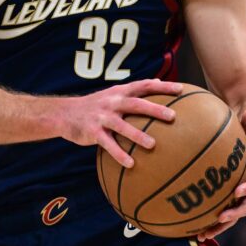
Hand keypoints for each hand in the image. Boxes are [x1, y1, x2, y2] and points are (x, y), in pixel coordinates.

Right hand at [60, 79, 182, 167]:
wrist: (64, 113)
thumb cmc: (95, 105)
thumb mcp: (112, 93)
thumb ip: (133, 90)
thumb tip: (157, 82)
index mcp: (120, 92)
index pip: (144, 85)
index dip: (162, 86)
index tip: (181, 89)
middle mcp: (112, 102)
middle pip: (136, 104)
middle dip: (154, 109)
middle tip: (172, 116)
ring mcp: (102, 117)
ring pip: (122, 125)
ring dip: (137, 135)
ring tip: (153, 145)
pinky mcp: (93, 131)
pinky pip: (107, 144)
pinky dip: (119, 154)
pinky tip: (131, 164)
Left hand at [197, 109, 245, 239]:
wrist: (243, 150)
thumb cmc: (244, 137)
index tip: (237, 192)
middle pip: (244, 206)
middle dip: (234, 214)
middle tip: (221, 217)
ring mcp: (236, 199)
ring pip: (230, 217)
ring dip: (219, 227)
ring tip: (203, 234)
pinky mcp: (225, 202)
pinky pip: (217, 216)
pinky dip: (207, 224)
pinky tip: (190, 232)